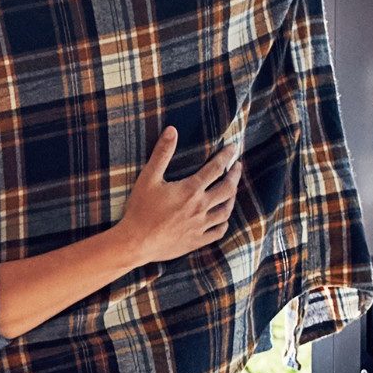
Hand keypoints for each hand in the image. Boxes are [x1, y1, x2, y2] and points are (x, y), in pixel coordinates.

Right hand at [111, 127, 240, 266]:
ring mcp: (200, 226)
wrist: (135, 242)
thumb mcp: (148, 178)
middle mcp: (200, 207)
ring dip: (232, 198)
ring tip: (232, 190)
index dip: (226, 156)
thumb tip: (172, 130)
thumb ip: (162, 153)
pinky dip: (223, 223)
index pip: (216, 169)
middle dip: (234, 175)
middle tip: (237, 167)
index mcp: (190, 190)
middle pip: (227, 189)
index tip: (233, 148)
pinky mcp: (196, 241)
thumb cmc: (140, 209)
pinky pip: (218, 232)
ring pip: (226, 211)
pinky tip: (223, 219)